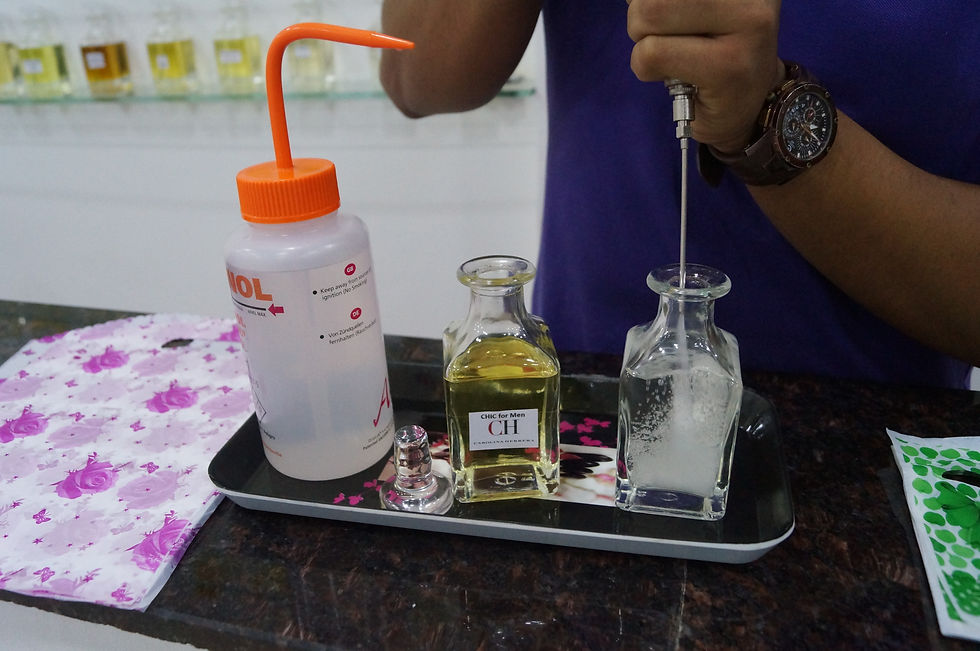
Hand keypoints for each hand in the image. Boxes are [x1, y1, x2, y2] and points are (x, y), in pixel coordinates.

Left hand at [626, 0, 783, 151]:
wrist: (745, 108)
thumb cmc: (712, 53)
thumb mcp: (695, 9)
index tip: (666, 18)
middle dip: (642, 18)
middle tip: (666, 38)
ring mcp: (747, 25)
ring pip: (648, 15)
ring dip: (644, 43)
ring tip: (671, 55)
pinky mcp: (729, 66)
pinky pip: (651, 54)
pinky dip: (645, 68)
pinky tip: (673, 75)